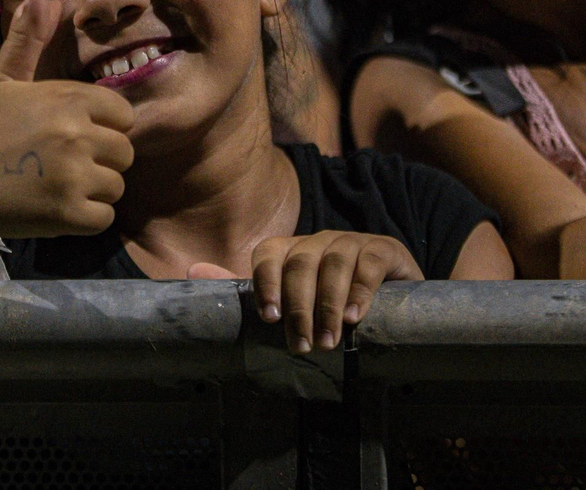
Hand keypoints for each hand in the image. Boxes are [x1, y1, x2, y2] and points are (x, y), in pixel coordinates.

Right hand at [0, 0, 135, 237]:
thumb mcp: (3, 77)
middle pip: (124, 153)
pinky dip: (84, 219)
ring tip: (57, 186)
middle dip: (101, 161)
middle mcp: (77, 134)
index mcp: (69, 98)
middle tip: (64, 165)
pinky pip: (103, 218)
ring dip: (93, 191)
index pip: (123, 115)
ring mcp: (73, 176)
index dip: (103, 127)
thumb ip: (29, 37)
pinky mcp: (67, 214)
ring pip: (116, 186)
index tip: (74, 135)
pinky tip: (56, 208)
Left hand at [191, 231, 424, 354]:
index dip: (265, 282)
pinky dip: (359, 290)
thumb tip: (192, 270)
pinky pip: (367, 264)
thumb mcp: (292, 295)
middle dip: (298, 307)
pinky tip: (355, 317)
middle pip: (300, 264)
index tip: (268, 318)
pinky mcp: (383, 250)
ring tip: (328, 340)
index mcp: (291, 249)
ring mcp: (351, 241)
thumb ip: (248, 287)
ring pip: (333, 264)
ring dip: (328, 305)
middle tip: (301, 346)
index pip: (269, 254)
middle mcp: (318, 240)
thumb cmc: (331, 296)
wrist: (393, 289)